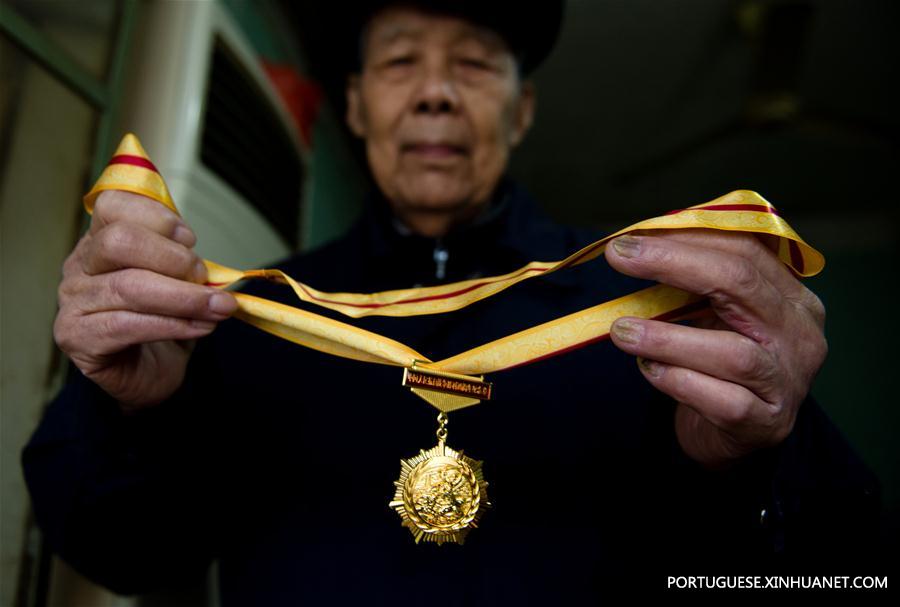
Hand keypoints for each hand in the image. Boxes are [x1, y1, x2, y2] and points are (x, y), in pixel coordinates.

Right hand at [54, 190, 237, 410]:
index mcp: (100, 240)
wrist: (151, 372)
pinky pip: (128, 325)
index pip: (113, 205)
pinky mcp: (76, 337)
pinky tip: (200, 328)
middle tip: (204, 277)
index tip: (190, 240)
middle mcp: (79, 266)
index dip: (157, 217)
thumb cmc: (162, 320)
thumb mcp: (177, 280)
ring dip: (185, 298)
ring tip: (219, 307)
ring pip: (129, 287)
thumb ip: (184, 260)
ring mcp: (73, 302)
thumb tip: (211, 263)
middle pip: (119, 242)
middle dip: (172, 258)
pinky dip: (173, 325)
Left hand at [605, 229, 826, 468]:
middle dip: (673, 263)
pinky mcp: (767, 423)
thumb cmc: (719, 365)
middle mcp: (800, 334)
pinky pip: (724, 401)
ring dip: (668, 338)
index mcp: (791, 297)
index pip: (744, 250)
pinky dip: (680, 382)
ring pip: (733, 352)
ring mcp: (788, 381)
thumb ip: (690, 284)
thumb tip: (633, 245)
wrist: (736, 435)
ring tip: (621, 331)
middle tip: (620, 257)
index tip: (631, 237)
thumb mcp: (714, 316)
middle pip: (740, 284)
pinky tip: (649, 370)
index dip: (686, 238)